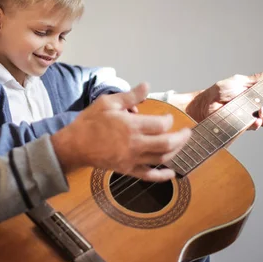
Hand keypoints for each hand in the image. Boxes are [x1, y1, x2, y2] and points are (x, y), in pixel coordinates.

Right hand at [51, 84, 190, 181]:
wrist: (74, 145)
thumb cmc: (90, 122)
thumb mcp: (108, 102)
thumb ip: (130, 96)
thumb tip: (147, 85)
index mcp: (131, 125)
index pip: (161, 124)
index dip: (169, 119)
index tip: (168, 116)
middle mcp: (135, 144)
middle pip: (167, 143)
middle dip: (181, 138)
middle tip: (188, 133)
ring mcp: (132, 159)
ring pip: (161, 159)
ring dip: (176, 152)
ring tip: (181, 145)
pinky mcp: (127, 169)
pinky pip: (149, 176)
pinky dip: (162, 176)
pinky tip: (172, 173)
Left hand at [187, 68, 262, 129]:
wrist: (205, 104)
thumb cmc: (219, 91)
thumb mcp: (239, 81)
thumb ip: (255, 80)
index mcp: (258, 94)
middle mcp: (257, 106)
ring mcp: (251, 117)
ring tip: (262, 111)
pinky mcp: (243, 125)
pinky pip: (255, 126)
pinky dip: (257, 123)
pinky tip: (255, 120)